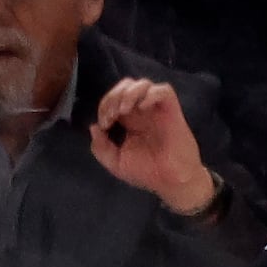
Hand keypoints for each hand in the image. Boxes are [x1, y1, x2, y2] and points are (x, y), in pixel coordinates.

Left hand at [89, 78, 221, 215]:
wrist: (171, 182)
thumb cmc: (147, 173)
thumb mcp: (115, 163)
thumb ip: (100, 147)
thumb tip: (94, 127)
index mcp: (130, 121)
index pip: (114, 98)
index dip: (104, 106)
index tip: (104, 125)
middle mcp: (143, 113)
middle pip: (126, 85)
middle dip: (113, 96)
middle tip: (112, 115)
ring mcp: (158, 112)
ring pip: (143, 83)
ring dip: (129, 93)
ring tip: (124, 110)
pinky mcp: (173, 113)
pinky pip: (164, 91)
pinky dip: (150, 94)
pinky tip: (142, 108)